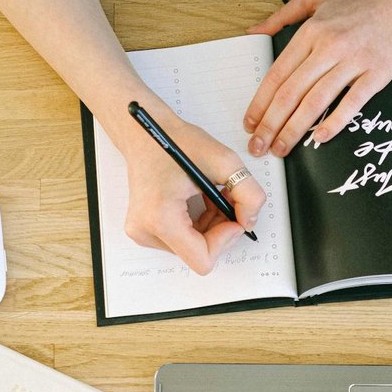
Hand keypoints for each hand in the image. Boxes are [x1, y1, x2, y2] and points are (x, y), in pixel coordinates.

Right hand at [111, 108, 265, 274]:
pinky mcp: (145, 230)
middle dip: (220, 229)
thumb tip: (249, 222)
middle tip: (225, 198)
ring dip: (211, 226)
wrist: (144, 133)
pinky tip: (200, 201)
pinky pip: (183, 241)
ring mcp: (143, 232)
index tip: (233, 215)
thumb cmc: (175, 141)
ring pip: (193, 249)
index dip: (225, 240)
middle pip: (199, 254)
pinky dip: (199, 225)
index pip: (202, 258)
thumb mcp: (224, 161)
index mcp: (160, 217)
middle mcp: (146, 230)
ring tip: (211, 196)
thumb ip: (248, 194)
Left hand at [243, 0, 391, 157]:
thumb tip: (255, 30)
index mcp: (312, 30)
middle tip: (259, 146)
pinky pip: (352, 103)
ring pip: (316, 102)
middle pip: (291, 93)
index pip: (278, 74)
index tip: (250, 123)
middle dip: (270, 124)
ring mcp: (354, 61)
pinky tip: (319, 137)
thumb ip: (284, 13)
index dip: (260, 103)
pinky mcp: (378, 73)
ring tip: (282, 148)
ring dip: (294, 129)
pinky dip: (334, 122)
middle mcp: (330, 46)